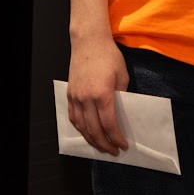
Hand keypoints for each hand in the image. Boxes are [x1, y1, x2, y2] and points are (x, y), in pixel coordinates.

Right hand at [65, 38, 130, 154]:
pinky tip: (88, 133)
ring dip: (92, 140)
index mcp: (102, 95)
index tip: (123, 146)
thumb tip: (121, 113)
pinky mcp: (70, 94)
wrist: (89, 42)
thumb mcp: (122, 76)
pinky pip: (73, 117)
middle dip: (104, 144)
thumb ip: (122, 96)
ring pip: (82, 127)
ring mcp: (76, 97)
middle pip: (94, 130)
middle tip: (113, 151)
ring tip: (102, 147)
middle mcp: (86, 99)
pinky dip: (81, 129)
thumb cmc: (109, 57)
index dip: (116, 138)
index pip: (109, 124)